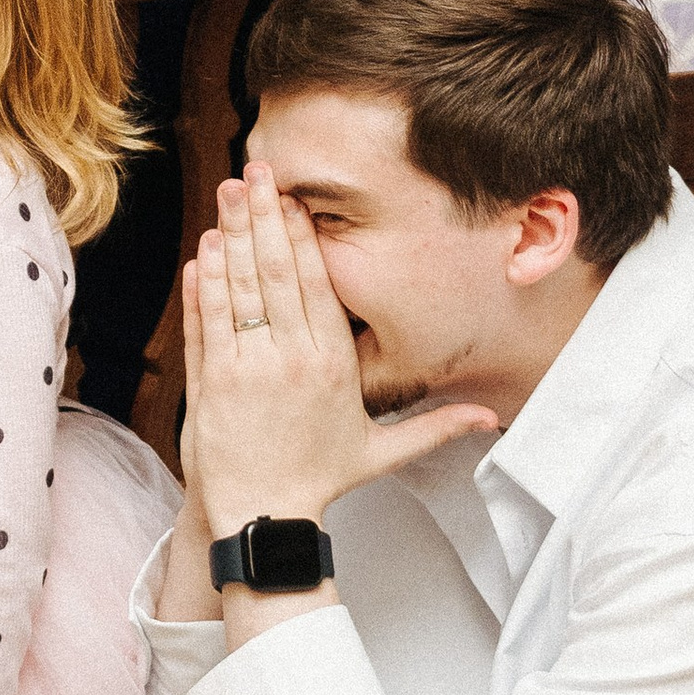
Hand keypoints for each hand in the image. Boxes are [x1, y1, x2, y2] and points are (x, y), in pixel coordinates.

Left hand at [182, 161, 495, 551]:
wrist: (266, 521)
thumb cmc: (319, 482)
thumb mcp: (381, 451)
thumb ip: (435, 426)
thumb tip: (491, 420)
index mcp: (333, 366)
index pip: (316, 286)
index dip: (301, 238)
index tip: (292, 199)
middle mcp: (290, 360)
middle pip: (275, 273)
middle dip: (263, 217)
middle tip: (255, 173)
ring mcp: (245, 369)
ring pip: (237, 289)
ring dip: (229, 237)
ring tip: (227, 195)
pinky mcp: (210, 383)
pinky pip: (206, 323)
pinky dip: (202, 285)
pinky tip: (202, 251)